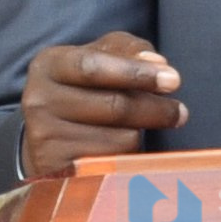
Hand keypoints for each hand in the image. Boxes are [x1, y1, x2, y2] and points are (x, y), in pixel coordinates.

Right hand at [20, 31, 187, 177]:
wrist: (48, 133)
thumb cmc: (86, 86)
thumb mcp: (102, 57)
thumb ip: (129, 50)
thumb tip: (157, 64)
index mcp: (49, 64)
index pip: (94, 67)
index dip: (137, 73)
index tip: (174, 80)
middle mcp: (39, 100)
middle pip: (114, 105)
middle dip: (155, 108)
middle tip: (181, 112)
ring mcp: (44, 139)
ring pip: (119, 138)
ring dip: (142, 133)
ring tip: (144, 127)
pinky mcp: (58, 170)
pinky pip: (113, 164)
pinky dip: (129, 155)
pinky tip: (127, 147)